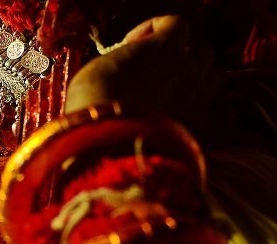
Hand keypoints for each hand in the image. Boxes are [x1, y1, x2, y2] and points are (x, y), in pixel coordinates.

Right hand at [66, 15, 218, 129]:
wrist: (108, 142)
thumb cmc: (95, 101)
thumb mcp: (100, 68)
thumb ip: (122, 60)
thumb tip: (123, 65)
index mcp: (165, 48)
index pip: (175, 24)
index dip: (155, 30)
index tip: (134, 44)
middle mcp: (189, 69)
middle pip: (202, 50)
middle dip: (184, 55)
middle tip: (161, 67)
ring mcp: (200, 99)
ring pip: (215, 78)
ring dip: (200, 80)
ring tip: (178, 92)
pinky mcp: (204, 129)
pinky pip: (224, 115)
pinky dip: (216, 113)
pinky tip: (199, 118)